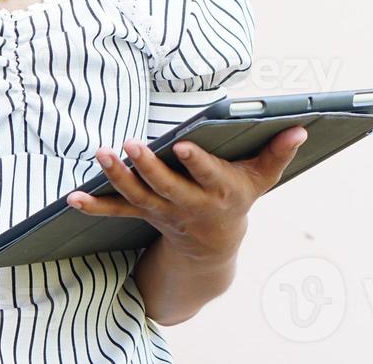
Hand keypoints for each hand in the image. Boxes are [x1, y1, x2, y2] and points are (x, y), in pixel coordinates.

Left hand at [66, 125, 309, 258]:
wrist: (213, 245)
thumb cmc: (238, 197)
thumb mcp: (262, 179)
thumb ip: (279, 153)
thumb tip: (301, 127)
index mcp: (219, 192)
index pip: (207, 176)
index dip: (196, 163)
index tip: (183, 145)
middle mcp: (188, 204)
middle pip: (165, 187)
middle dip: (148, 167)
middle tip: (131, 144)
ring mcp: (162, 211)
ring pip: (137, 196)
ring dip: (117, 177)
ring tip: (102, 154)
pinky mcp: (143, 213)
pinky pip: (116, 211)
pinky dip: (94, 206)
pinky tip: (72, 198)